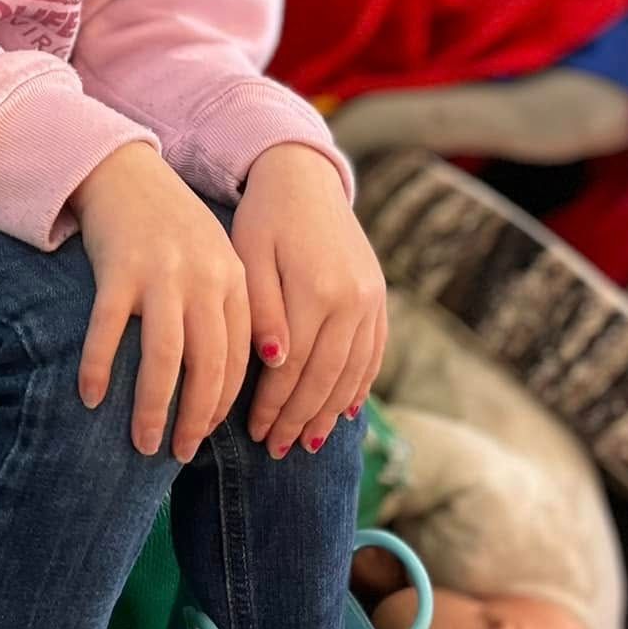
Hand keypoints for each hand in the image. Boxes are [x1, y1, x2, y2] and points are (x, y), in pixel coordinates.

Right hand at [70, 143, 250, 462]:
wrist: (124, 170)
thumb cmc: (169, 227)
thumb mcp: (214, 261)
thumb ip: (229, 310)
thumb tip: (237, 380)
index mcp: (233, 279)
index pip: (239, 358)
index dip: (224, 405)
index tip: (205, 435)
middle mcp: (203, 278)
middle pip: (208, 366)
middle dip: (194, 419)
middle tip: (177, 454)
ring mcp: (160, 273)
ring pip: (164, 357)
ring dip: (153, 407)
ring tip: (142, 442)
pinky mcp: (117, 267)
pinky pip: (108, 329)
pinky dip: (99, 367)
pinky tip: (90, 397)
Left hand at [230, 144, 386, 458]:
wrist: (305, 179)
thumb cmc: (263, 218)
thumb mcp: (248, 256)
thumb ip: (262, 309)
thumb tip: (276, 363)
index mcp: (316, 289)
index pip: (294, 366)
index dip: (273, 404)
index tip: (252, 431)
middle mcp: (351, 299)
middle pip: (326, 376)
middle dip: (299, 418)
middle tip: (277, 449)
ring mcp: (371, 300)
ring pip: (352, 371)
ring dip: (329, 412)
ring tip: (307, 442)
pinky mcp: (378, 297)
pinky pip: (373, 353)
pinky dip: (359, 385)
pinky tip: (345, 412)